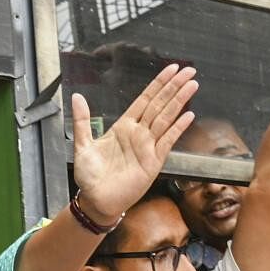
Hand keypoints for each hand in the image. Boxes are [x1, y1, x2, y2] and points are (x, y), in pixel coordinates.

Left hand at [71, 64, 197, 221]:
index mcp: (124, 126)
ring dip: (179, 101)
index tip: (171, 69)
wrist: (96, 201)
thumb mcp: (82, 145)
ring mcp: (148, 147)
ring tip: (192, 85)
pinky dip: (178, 128)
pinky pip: (168, 141)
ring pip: (166, 118)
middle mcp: (139, 134)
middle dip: (174, 87)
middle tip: (188, 70)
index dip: (158, 84)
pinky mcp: (154, 162)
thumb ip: (82, 121)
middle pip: (160, 104)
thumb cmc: (90, 176)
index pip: (145, 99)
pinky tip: (188, 115)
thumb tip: (77, 96)